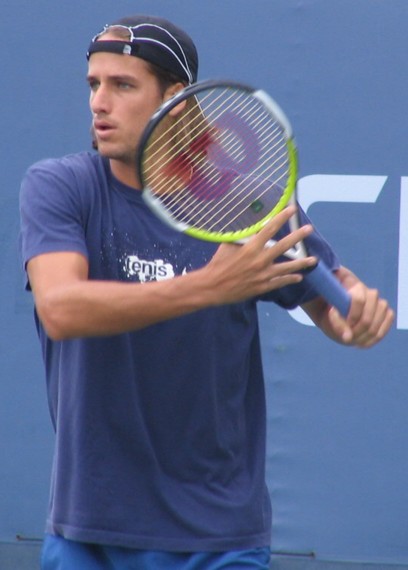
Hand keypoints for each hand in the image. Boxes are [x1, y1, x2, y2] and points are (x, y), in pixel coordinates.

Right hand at [202, 206, 317, 304]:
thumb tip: (251, 226)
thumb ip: (242, 236)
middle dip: (298, 236)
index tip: (292, 210)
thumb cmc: (219, 264)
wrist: (212, 287)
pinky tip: (299, 277)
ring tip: (313, 260)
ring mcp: (263, 275)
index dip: (282, 217)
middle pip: (284, 246)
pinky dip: (290, 279)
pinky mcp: (262, 287)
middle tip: (308, 229)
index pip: (270, 229)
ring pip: (287, 267)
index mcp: (251, 247)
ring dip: (301, 263)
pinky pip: (280, 282)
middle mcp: (260, 260)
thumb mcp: (228, 245)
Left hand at [308, 266, 393, 347]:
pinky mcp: (388, 313)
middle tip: (347, 338)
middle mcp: (371, 293)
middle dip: (356, 332)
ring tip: (354, 341)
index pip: (358, 300)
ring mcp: (381, 304)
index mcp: (355, 287)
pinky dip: (374, 338)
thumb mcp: (332, 316)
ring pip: (376, 325)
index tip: (345, 326)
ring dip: (364, 337)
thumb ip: (337, 323)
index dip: (352, 316)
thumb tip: (348, 338)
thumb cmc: (337, 312)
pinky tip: (363, 342)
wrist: (345, 311)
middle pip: (367, 318)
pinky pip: (384, 329)